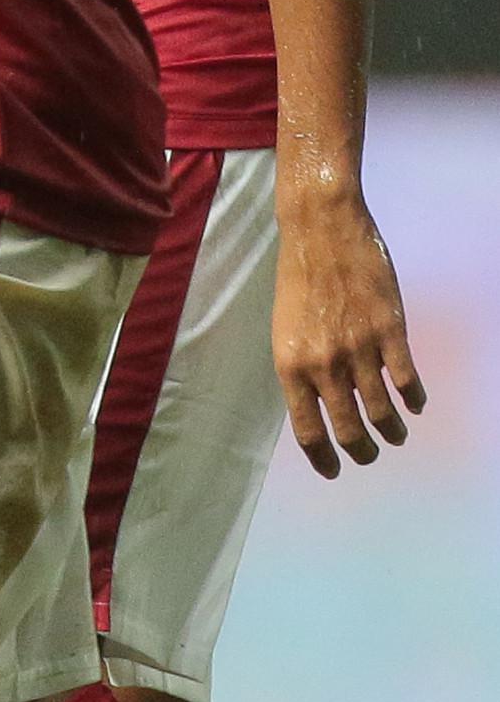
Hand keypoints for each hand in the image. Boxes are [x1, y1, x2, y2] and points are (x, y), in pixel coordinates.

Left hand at [274, 179, 429, 475]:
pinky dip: (414, 399)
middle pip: (349, 428)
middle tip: (369, 456)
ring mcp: (359, 349)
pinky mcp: (391, 332)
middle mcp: (323, 364)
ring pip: (383, 411)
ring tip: (395, 436)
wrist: (321, 231)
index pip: (307, 429)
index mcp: (290, 364)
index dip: (323, 457)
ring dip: (391, 430)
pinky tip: (415, 405)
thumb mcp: (285, 328)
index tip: (334, 470)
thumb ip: (302, 366)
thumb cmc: (298, 278)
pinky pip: (408, 380)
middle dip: (361, 450)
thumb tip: (319, 403)